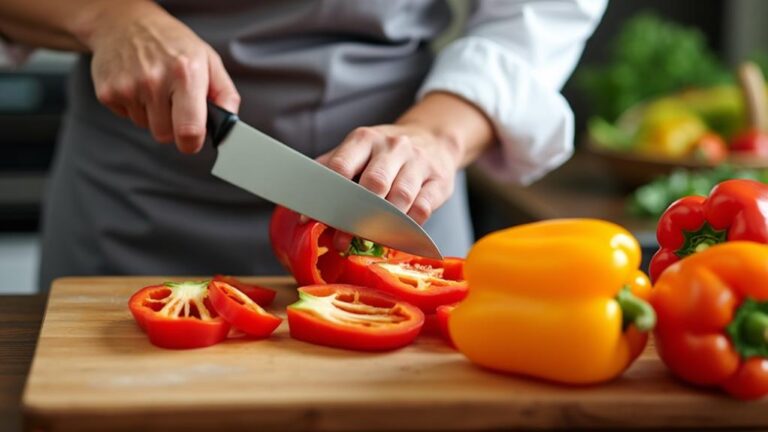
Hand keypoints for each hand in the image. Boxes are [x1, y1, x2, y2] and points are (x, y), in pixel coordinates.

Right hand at [85, 2, 239, 152]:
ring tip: (154, 88)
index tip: (193, 139)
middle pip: (166, 135)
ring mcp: (128, 87)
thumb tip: (229, 123)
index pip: (189, 131)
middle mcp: (155, 81)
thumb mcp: (209, 61)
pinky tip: (137, 85)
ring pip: (147, 127)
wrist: (124, 23)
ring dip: (153, 115)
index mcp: (186, 74)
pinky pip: (127, 118)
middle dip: (172, 125)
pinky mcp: (107, 93)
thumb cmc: (172, 43)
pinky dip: (134, 107)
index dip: (193, 142)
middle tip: (173, 101)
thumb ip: (225, 94)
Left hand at [317, 92, 493, 251]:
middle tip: (342, 240)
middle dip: (355, 216)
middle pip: (374, 184)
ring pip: (400, 198)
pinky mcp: (440, 181)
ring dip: (382, 225)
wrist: (434, 139)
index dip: (326, 196)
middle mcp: (393, 146)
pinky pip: (422, 208)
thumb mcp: (358, 151)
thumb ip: (331, 172)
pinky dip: (407, 227)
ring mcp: (419, 163)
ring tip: (366, 242)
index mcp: (365, 139)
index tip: (311, 219)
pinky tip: (396, 236)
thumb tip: (301, 208)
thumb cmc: (385, 153)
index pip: (342, 166)